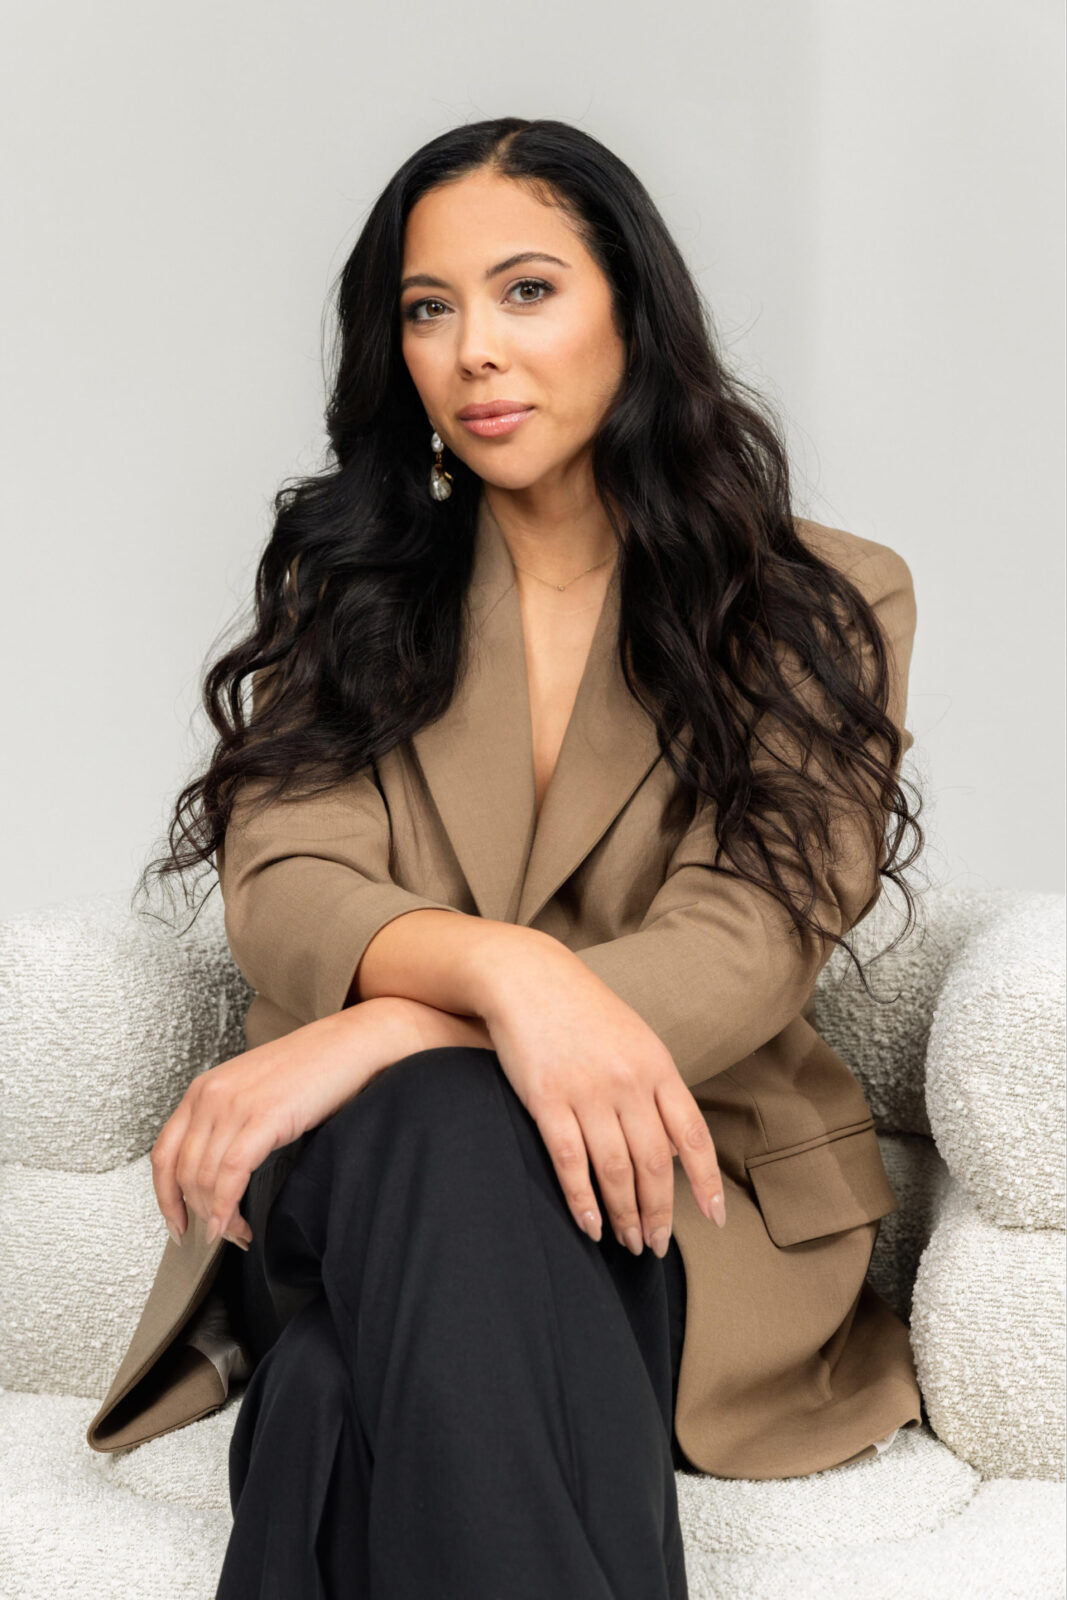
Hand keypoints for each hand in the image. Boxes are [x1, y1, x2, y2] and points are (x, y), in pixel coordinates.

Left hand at [150, 997, 411, 1249]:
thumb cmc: (314, 1067)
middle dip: (196, 1214)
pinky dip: (228, 1208)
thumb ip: (230, 1122)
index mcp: (204, 1089)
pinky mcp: (264, 1117)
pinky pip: (232, 1175)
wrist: (354, 1043)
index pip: (164, 1153)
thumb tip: (220, 1176)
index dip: (165, 1197)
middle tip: (218, 1236)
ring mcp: (235, 1105)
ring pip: (204, 1179)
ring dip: (217, 1218)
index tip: (177, 1222)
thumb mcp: (256, 1090)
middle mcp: (211, 1095)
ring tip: (237, 1233)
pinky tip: (237, 1225)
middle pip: (183, 1173)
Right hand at [477, 930, 725, 1256]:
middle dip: (659, 1213)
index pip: (693, 1136)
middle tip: (654, 1246)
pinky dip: (582, 1200)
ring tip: (627, 1243)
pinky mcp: (547, 1099)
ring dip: (625, 1215)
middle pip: (655, 1164)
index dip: (706, 1182)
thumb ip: (657, 1088)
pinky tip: (590, 1225)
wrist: (527, 976)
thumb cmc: (582, 1011)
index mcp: (657, 1067)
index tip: (715, 1219)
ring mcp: (588, 1091)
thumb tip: (677, 1146)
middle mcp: (628, 1082)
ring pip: (615, 1170)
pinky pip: (570, 1162)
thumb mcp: (635, 1039)